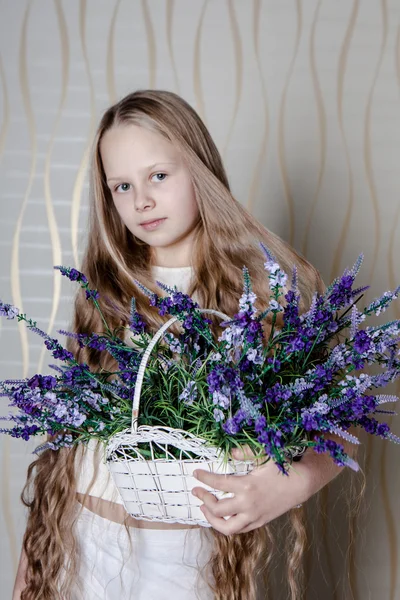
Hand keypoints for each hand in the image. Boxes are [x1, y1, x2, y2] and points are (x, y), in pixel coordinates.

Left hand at [191, 446, 308, 534]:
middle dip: (203, 499)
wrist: (300, 485)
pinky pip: (239, 529)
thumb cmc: (282, 468)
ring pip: (226, 527)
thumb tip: (229, 453)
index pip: (218, 484)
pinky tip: (221, 515)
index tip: (195, 474)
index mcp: (246, 485)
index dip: (204, 478)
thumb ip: (245, 452)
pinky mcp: (259, 522)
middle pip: (217, 508)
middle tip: (197, 491)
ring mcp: (253, 516)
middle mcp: (247, 504)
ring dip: (212, 519)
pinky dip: (227, 524)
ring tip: (205, 508)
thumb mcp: (264, 456)